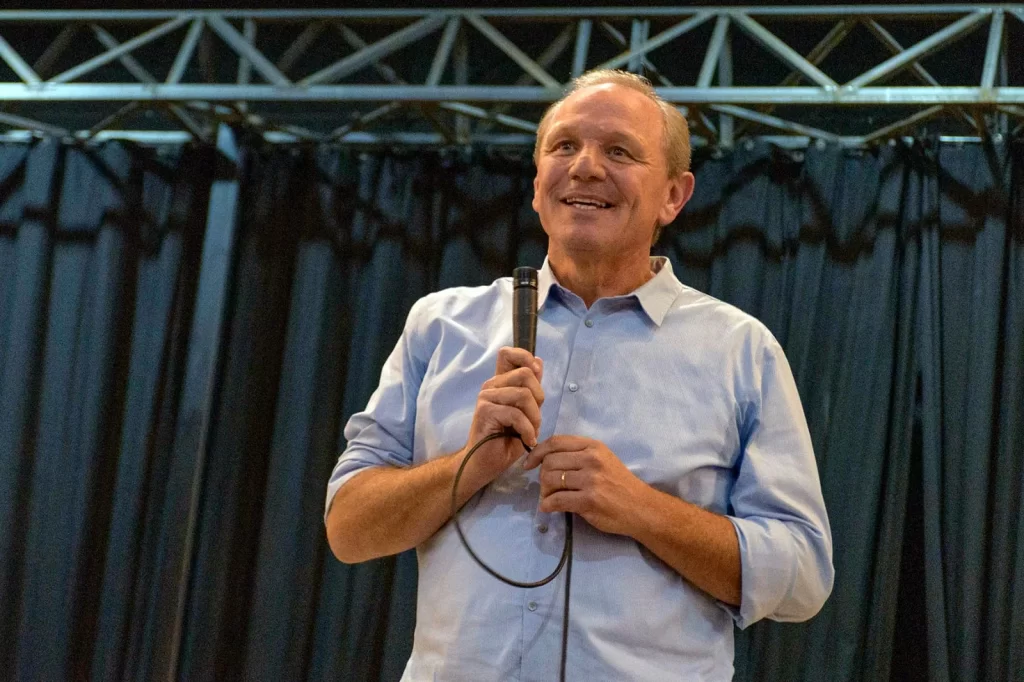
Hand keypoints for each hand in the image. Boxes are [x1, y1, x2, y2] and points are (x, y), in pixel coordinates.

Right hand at [463, 347, 543, 484]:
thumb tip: (539, 362)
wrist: (484, 464)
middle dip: (539, 399)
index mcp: (500, 383)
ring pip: (523, 395)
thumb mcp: (525, 413)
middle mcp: (491, 386)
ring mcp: (486, 397)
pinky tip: (527, 441)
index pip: (508, 354)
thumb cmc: (504, 441)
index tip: (536, 375)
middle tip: (535, 420)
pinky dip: (528, 430)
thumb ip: (531, 389)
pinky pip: (516, 414)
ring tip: (531, 433)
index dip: (525, 358)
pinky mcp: (484, 411)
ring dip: (534, 418)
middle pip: (525, 374)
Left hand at [523, 435, 648, 535]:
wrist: (641, 508)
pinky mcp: (589, 500)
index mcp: (593, 446)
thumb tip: (545, 459)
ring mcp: (591, 480)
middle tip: (547, 488)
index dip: (537, 452)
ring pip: (549, 480)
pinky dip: (547, 506)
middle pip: (549, 462)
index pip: (556, 442)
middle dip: (541, 477)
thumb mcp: (603, 459)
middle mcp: (591, 459)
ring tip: (550, 499)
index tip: (529, 464)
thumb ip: (578, 455)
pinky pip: (556, 500)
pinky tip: (549, 508)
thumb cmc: (619, 484)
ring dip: (544, 492)